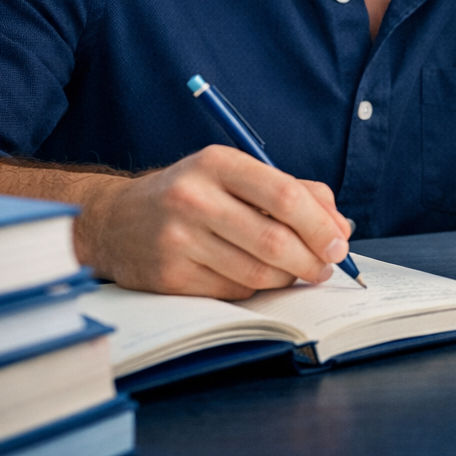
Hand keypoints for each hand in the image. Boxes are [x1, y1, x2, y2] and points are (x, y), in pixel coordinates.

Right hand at [78, 145, 352, 298]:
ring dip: (287, 278)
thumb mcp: (235, 175)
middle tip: (326, 268)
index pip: (285, 195)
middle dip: (312, 260)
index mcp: (217, 163)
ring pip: (257, 273)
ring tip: (295, 272)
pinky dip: (254, 289)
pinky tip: (253, 277)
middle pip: (274, 240)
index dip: (320, 225)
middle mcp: (193, 198)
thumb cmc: (192, 195)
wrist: (115, 221)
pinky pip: (233, 292)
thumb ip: (293, 191)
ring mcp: (178, 240)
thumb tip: (340, 227)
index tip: (339, 244)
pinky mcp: (168, 276)